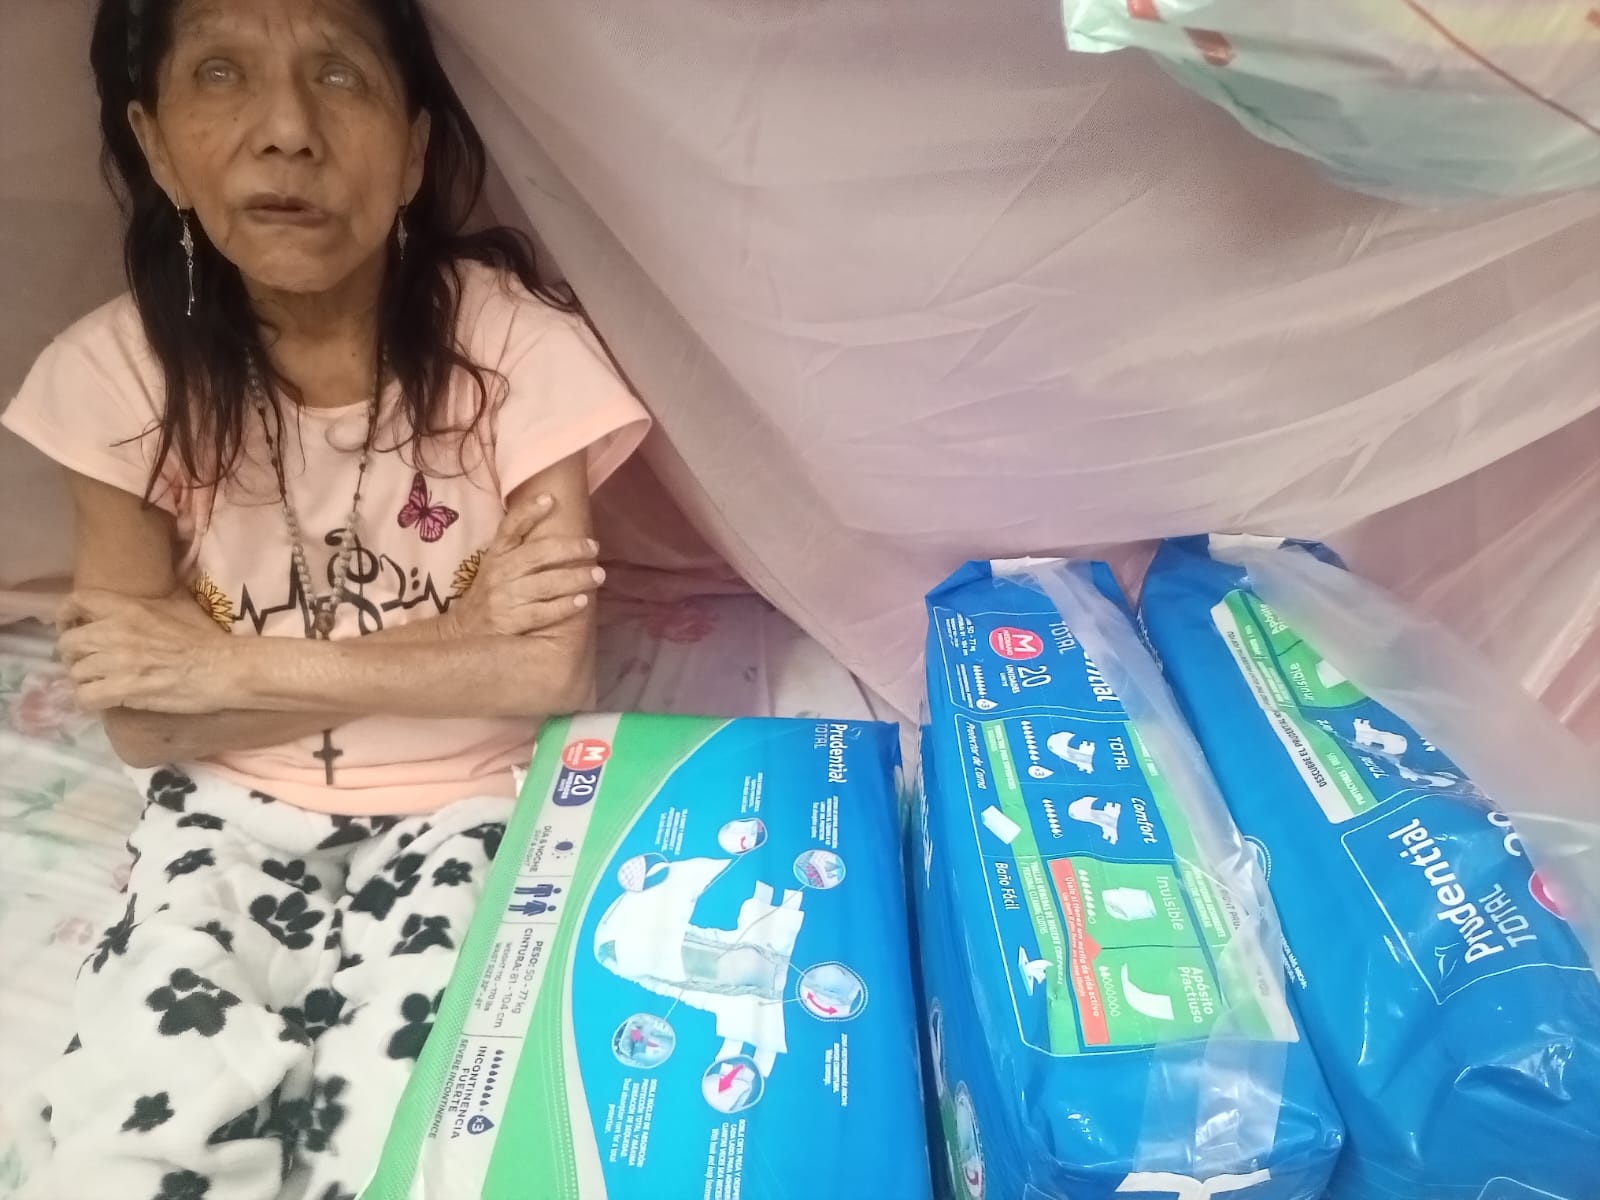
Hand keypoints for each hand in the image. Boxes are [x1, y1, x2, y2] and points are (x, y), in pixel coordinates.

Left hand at [57, 590, 236, 712]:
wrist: (223, 668)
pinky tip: (103, 700)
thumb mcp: (178, 606)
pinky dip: (89, 700)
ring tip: (99, 684)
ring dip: (84, 680)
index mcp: (127, 609)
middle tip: (87, 663)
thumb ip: (150, 604)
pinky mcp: (121, 690)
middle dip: (72, 655)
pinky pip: (84, 697)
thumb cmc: (206, 638)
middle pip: (68, 643)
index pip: (77, 602)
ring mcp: (116, 662)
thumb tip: (141, 604)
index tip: (73, 626)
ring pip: (75, 672)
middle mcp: (114, 632)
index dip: (66, 615)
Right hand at [442, 491, 603, 638]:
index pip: (510, 528)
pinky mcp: (511, 622)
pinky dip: (564, 606)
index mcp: (496, 555)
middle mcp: (500, 573)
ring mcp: (505, 597)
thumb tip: (555, 528)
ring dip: (575, 578)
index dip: (529, 511)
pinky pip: (543, 612)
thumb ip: (518, 551)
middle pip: (538, 554)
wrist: (463, 635)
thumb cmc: (488, 596)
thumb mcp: (494, 568)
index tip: (551, 499)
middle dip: (570, 548)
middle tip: (593, 547)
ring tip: (598, 575)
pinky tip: (582, 602)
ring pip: (546, 583)